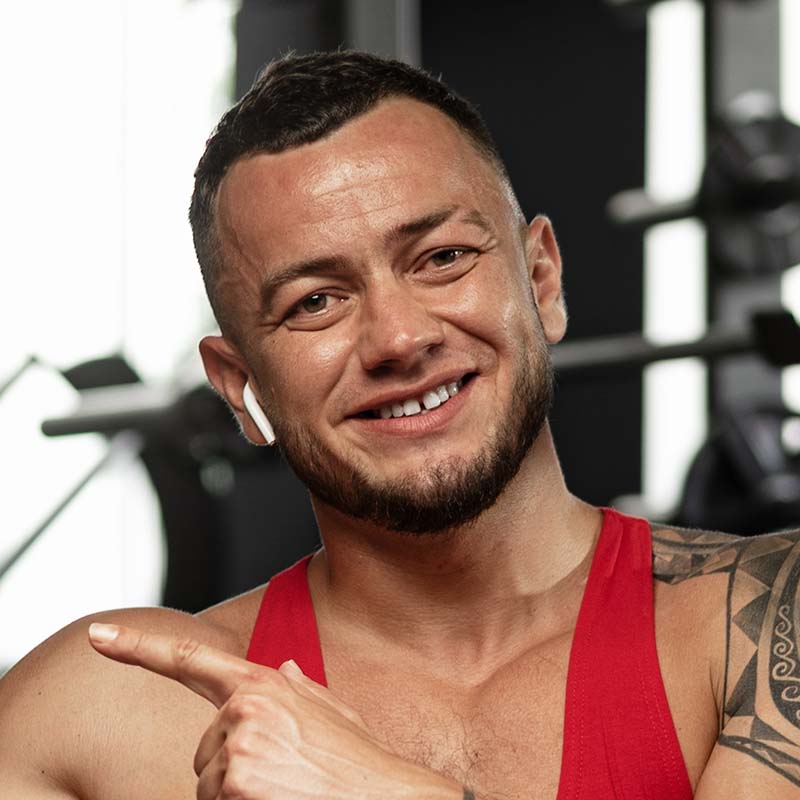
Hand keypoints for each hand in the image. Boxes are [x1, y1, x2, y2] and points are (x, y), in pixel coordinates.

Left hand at [88, 622, 462, 799]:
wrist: (389, 796)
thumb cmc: (358, 761)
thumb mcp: (330, 712)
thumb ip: (298, 688)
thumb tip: (282, 669)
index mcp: (263, 683)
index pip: (189, 658)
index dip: (138, 645)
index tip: (98, 634)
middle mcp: (244, 707)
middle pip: (204, 749)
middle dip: (230, 767)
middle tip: (280, 776)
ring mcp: (237, 746)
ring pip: (206, 785)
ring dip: (235, 796)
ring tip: (284, 789)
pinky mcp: (233, 785)